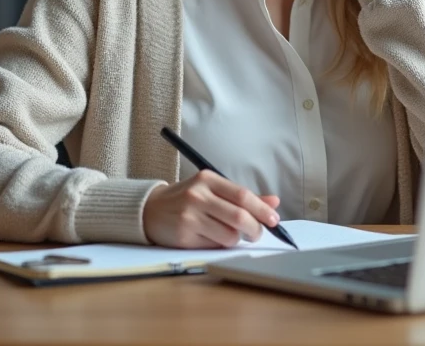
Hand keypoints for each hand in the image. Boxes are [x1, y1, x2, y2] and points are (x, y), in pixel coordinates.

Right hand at [142, 171, 280, 248]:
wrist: (150, 210)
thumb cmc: (187, 199)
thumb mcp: (212, 190)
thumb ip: (242, 197)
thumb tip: (274, 202)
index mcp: (208, 179)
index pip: (243, 195)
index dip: (262, 210)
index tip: (274, 220)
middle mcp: (198, 195)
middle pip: (239, 217)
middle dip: (255, 229)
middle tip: (257, 234)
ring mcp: (189, 216)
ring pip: (229, 235)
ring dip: (236, 239)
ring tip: (230, 234)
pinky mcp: (184, 236)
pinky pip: (214, 245)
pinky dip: (220, 245)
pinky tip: (211, 237)